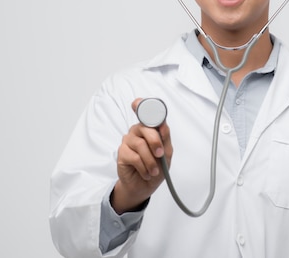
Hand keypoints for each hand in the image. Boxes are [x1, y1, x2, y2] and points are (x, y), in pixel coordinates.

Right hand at [111, 98, 172, 213]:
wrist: (145, 186)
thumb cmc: (157, 167)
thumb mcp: (167, 153)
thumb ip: (165, 137)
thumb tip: (163, 125)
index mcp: (149, 127)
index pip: (144, 112)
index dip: (141, 105)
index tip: (137, 103)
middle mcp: (137, 130)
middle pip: (146, 128)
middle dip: (156, 142)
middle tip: (161, 155)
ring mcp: (128, 141)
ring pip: (140, 145)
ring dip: (150, 161)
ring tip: (154, 170)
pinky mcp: (121, 153)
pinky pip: (134, 157)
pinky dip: (143, 167)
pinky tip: (146, 172)